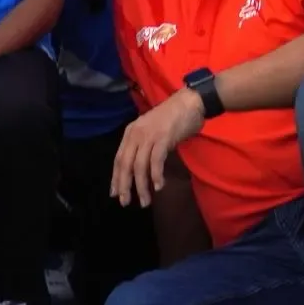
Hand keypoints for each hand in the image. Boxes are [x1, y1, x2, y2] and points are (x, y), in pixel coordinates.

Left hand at [112, 89, 205, 207]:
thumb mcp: (151, 132)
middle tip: (125, 202)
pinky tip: (158, 186)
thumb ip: (144, 147)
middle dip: (124, 185)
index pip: (118, 159)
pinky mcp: (163, 138)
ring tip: (145, 201)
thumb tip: (141, 170)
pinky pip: (156, 160)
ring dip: (141, 186)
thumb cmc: (172, 118)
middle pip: (125, 164)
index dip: (116, 177)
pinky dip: (156, 175)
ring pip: (139, 165)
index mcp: (130, 133)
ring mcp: (149, 136)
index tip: (115, 193)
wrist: (189, 102)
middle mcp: (135, 134)